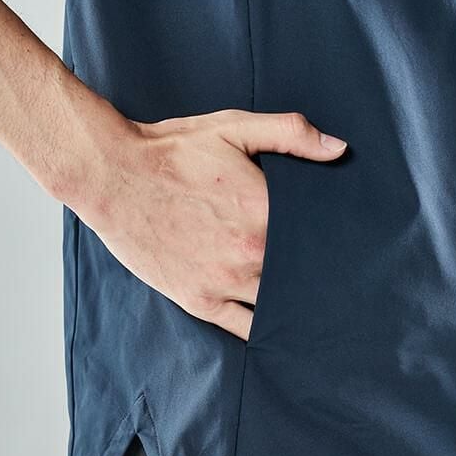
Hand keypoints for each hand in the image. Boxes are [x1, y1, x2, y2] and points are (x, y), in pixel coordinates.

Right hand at [70, 109, 346, 339]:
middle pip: (301, 274)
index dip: (332, 241)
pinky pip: (244, 327)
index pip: (316, 237)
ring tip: (315, 304)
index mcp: (263, 212)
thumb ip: (291, 133)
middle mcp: (248, 253)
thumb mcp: (234, 127)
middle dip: (316, 273)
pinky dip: (264, 327)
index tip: (344, 245)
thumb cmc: (172, 150)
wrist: (111, 175)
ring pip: (277, 304)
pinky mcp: (198, 300)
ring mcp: (223, 281)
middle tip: (336, 277)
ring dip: (295, 302)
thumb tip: (338, 147)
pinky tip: (281, 328)